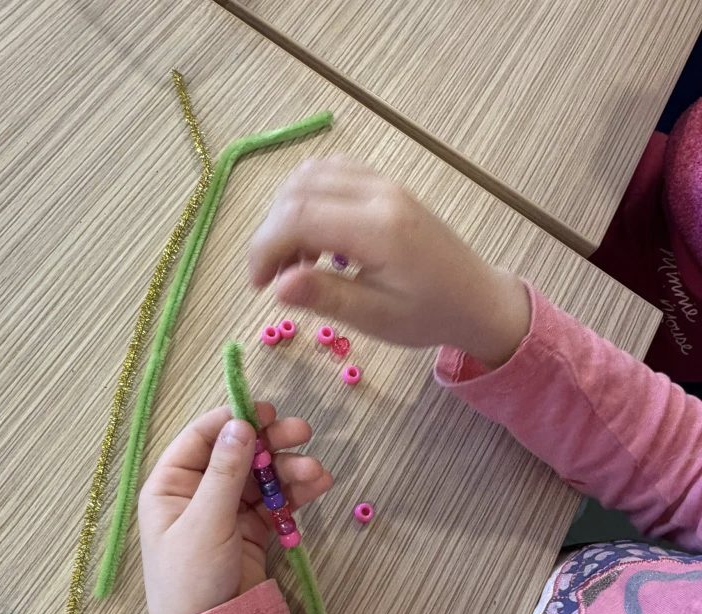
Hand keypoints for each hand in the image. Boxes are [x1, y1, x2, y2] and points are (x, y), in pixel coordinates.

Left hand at [138, 404, 332, 613]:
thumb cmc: (190, 579)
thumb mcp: (206, 522)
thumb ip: (225, 473)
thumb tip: (240, 424)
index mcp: (171, 485)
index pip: (202, 438)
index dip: (234, 420)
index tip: (267, 410)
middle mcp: (197, 493)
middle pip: (238, 453)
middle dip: (271, 443)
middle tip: (303, 432)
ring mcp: (225, 512)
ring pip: (261, 477)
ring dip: (290, 470)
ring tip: (318, 473)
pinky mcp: (249, 532)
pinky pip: (274, 503)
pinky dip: (295, 494)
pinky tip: (318, 486)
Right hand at [249, 156, 529, 368]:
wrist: (477, 299)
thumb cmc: (429, 315)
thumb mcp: (376, 318)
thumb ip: (326, 296)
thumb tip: (278, 285)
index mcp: (378, 229)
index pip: (297, 217)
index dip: (264, 248)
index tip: (259, 286)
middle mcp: (378, 194)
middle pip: (297, 190)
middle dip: (271, 232)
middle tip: (274, 278)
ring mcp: (383, 183)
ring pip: (311, 174)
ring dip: (287, 212)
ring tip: (294, 259)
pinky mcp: (384, 185)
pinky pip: (332, 173)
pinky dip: (308, 198)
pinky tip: (313, 236)